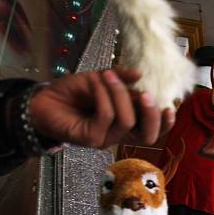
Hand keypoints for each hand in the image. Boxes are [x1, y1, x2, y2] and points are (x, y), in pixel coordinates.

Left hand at [30, 68, 174, 148]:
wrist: (43, 99)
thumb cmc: (72, 92)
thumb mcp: (101, 80)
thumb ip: (121, 78)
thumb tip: (140, 75)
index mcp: (127, 123)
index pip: (153, 129)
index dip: (165, 122)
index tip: (170, 106)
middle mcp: (118, 135)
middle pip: (147, 136)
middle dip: (151, 115)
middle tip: (145, 94)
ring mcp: (105, 139)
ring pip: (126, 122)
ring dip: (120, 95)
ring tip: (108, 76)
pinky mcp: (90, 138)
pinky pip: (106, 117)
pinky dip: (103, 96)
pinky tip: (96, 82)